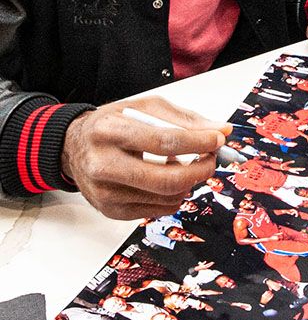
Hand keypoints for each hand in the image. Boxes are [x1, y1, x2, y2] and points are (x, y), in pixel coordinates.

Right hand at [61, 95, 230, 219]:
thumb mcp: (145, 108)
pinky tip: (168, 178)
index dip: (198, 142)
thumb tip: (222, 131)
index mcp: (109, 131)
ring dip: (189, 182)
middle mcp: (102, 164)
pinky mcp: (112, 211)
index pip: (164, 141)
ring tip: (186, 164)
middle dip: (200, 169)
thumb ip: (185, 119)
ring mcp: (106, 192)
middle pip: (166, 178)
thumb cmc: (112, 124)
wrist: (74, 147)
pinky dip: (174, 195)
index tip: (217, 139)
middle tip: (211, 158)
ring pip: (167, 197)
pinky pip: (159, 210)